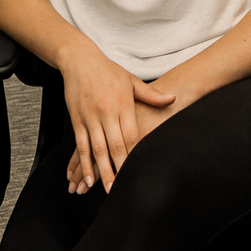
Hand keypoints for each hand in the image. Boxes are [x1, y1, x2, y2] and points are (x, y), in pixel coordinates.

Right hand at [58, 44, 175, 192]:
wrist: (80, 60)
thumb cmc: (109, 71)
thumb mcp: (132, 81)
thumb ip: (152, 95)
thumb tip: (173, 99)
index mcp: (123, 105)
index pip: (132, 135)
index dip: (136, 155)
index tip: (141, 172)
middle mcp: (106, 113)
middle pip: (115, 146)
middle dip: (120, 169)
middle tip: (126, 190)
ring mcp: (90, 117)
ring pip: (97, 149)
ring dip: (102, 171)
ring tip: (108, 189)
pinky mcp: (77, 120)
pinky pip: (80, 145)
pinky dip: (84, 163)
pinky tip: (88, 177)